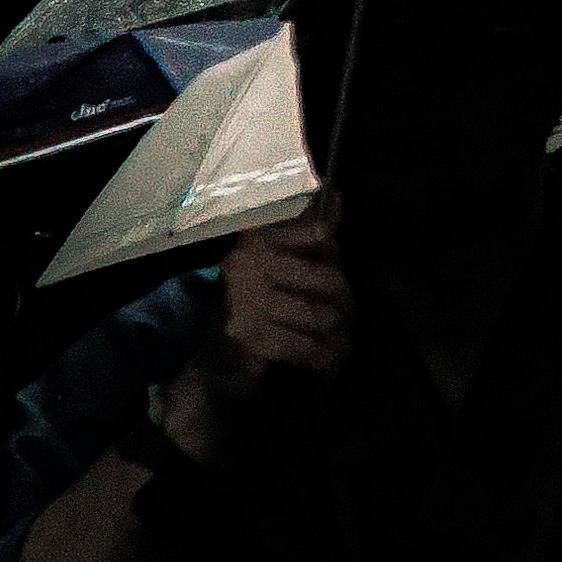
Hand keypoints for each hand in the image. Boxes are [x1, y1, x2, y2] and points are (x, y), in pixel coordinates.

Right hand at [173, 201, 353, 454]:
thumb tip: (336, 197)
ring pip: (323, 316)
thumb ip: (308, 236)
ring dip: (339, 336)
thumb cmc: (253, 306)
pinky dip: (325, 360)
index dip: (335, 256)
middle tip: (346, 319)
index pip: (319, 233)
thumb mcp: (277, 265)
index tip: (332, 273)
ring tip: (340, 343)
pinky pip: (309, 347)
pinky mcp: (251, 338)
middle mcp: (248, 264)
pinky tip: (328, 364)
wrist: (214, 361)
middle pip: (331, 280)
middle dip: (347, 304)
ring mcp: (247, 301)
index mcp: (256, 240)